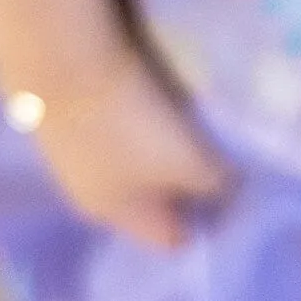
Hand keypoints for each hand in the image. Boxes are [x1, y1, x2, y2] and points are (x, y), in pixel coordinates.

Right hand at [12, 44, 231, 251]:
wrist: (63, 62)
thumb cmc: (131, 124)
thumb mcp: (188, 161)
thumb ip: (216, 183)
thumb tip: (228, 189)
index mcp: (118, 215)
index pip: (169, 238)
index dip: (205, 223)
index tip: (236, 195)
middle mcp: (88, 194)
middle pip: (146, 202)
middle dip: (179, 186)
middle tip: (214, 157)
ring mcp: (71, 156)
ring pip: (126, 166)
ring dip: (154, 153)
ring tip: (185, 125)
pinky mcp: (63, 118)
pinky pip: (110, 133)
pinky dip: (132, 125)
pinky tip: (148, 101)